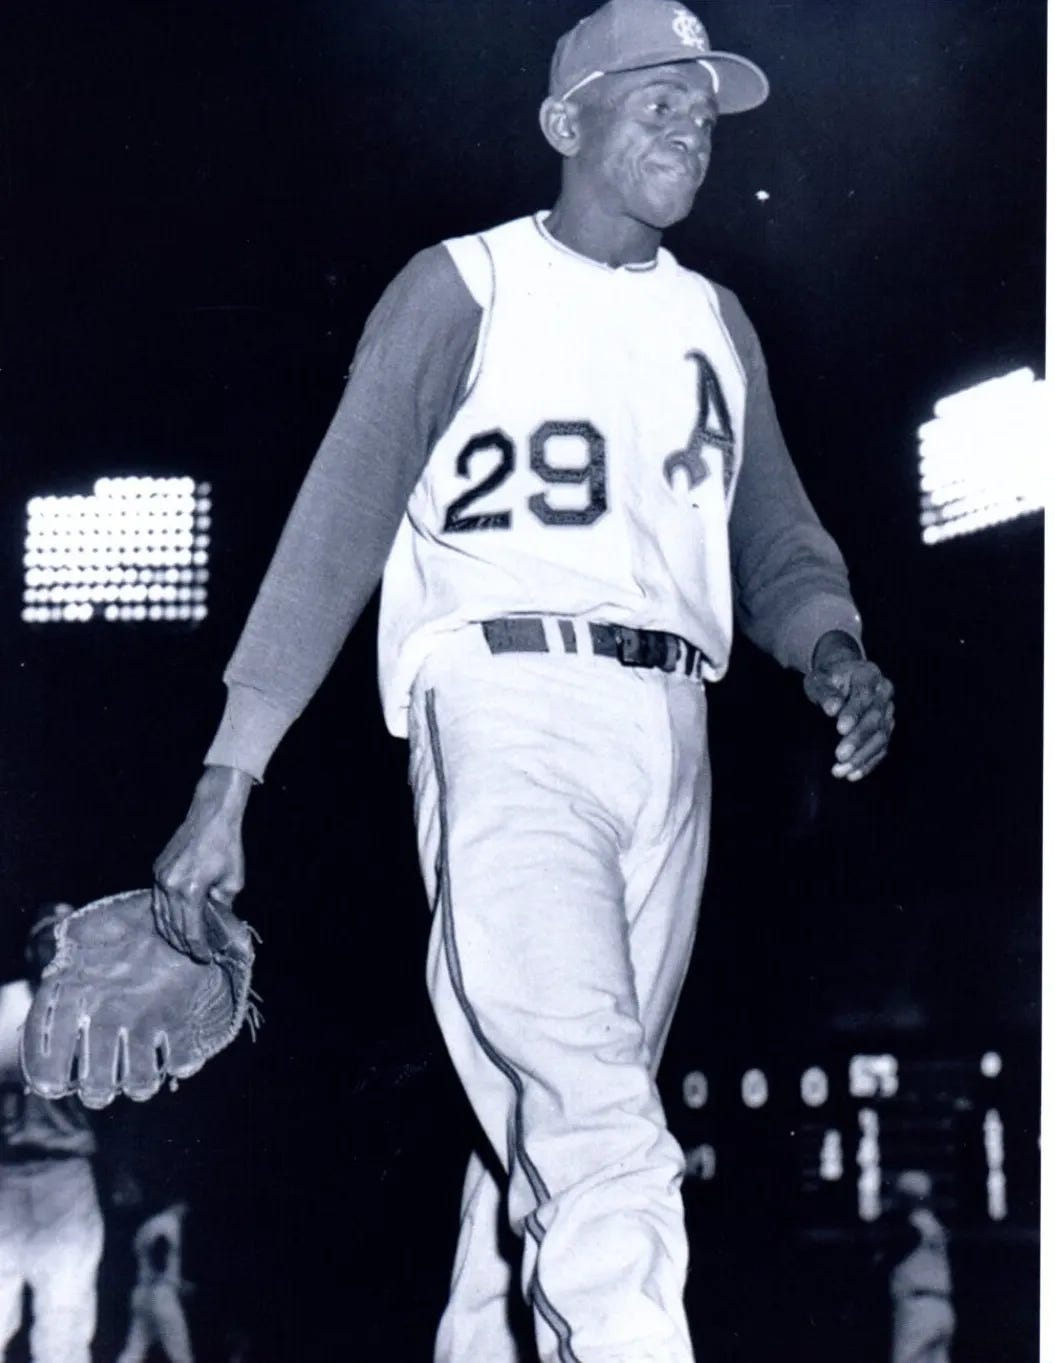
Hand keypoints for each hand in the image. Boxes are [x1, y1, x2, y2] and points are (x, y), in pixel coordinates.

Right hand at [152, 766, 252, 960]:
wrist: (211, 816)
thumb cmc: (227, 847)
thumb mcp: (233, 881)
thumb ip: (223, 905)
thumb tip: (216, 923)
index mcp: (191, 890)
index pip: (190, 930)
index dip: (198, 947)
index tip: (205, 957)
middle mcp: (170, 886)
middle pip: (173, 926)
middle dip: (184, 944)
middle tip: (196, 954)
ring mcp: (159, 878)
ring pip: (160, 916)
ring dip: (171, 933)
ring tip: (185, 943)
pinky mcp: (156, 871)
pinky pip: (158, 901)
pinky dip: (165, 915)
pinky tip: (175, 923)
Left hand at [803, 633, 893, 781]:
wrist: (842, 675)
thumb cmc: (828, 677)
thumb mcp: (820, 679)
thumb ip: (826, 693)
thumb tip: (831, 709)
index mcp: (868, 674)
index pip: (864, 695)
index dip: (853, 712)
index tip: (839, 729)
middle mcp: (884, 692)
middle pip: (875, 718)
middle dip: (857, 739)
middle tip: (839, 756)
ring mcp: (888, 711)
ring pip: (881, 737)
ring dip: (862, 757)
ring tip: (840, 771)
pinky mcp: (887, 727)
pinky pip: (882, 747)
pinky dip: (868, 762)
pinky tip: (853, 775)